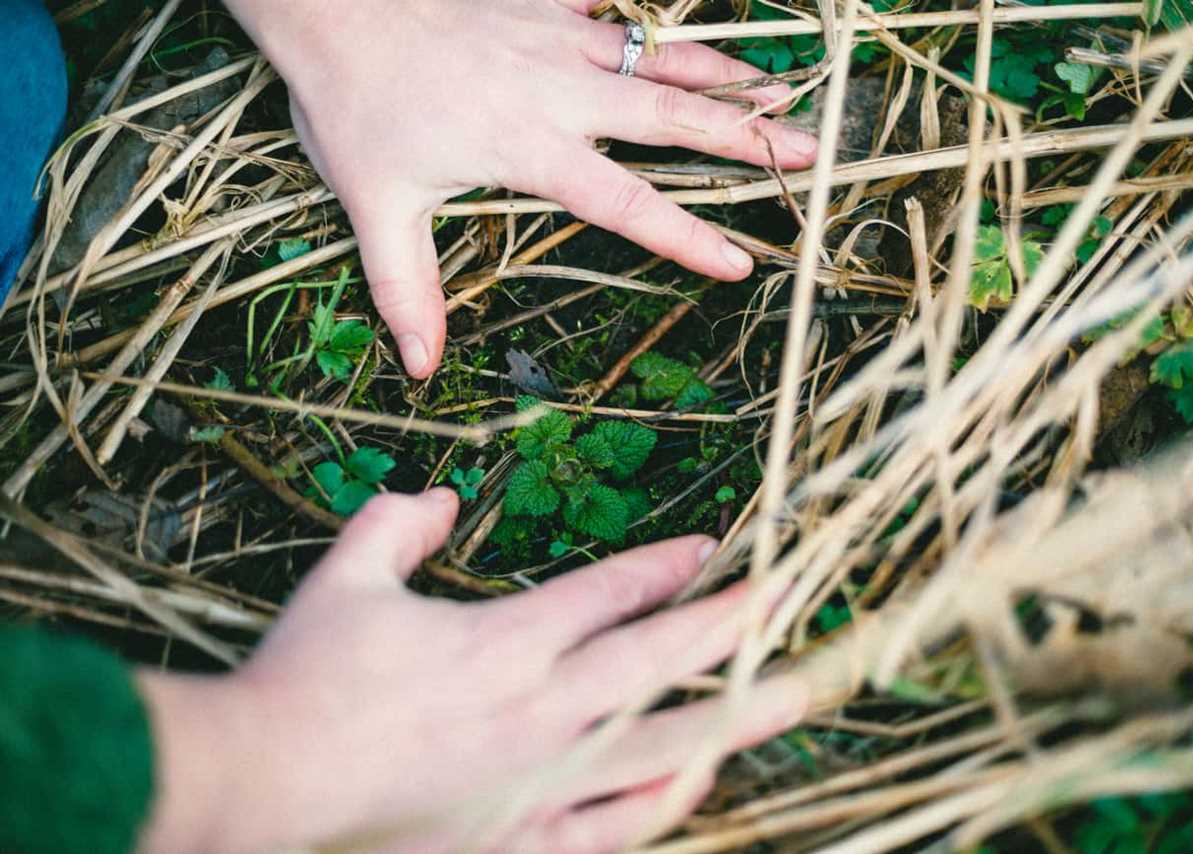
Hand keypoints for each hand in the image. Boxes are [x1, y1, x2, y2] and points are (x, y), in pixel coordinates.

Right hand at [138, 488, 808, 853]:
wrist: (264, 788)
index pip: (613, 593)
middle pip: (663, 659)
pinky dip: (667, 800)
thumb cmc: (304, 679)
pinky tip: (699, 780)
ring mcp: (542, 784)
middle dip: (735, 622)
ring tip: (794, 694)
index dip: (670, 565)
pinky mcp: (526, 841)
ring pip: (664, 745)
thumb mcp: (346, 579)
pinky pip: (619, 826)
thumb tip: (445, 496)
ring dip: (735, 713)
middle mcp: (542, 711)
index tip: (714, 549)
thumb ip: (398, 524)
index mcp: (506, 643)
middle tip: (794, 596)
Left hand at [223, 0, 817, 376]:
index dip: (686, 236)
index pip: (626, 201)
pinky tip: (703, 28)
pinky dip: (666, 22)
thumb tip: (421, 365)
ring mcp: (560, 39)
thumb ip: (406, 287)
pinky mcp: (545, 4)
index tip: (739, 262)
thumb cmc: (354, 104)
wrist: (331, 3)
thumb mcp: (374, 206)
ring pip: (664, 57)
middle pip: (673, 117)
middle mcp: (562, 91)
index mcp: (532, 147)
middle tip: (810, 151)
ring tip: (786, 91)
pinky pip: (620, 9)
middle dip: (746, 138)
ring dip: (728, 76)